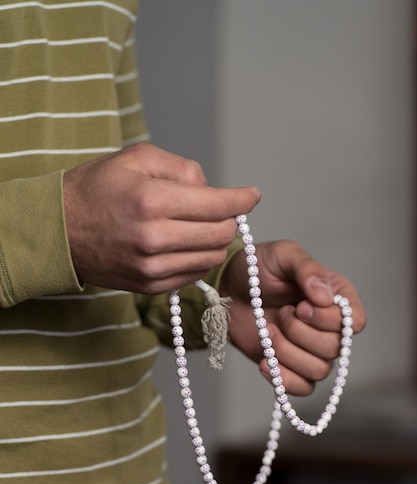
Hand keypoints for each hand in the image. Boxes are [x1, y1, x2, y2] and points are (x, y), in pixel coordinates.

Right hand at [64, 143, 260, 293]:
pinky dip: (198, 257)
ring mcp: (152, 267)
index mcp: (152, 201)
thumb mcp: (136, 159)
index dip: (243, 199)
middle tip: (220, 208)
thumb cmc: (96, 189)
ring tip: (198, 225)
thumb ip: (182, 168)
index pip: (218, 204)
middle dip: (229, 218)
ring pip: (212, 257)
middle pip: (221, 234)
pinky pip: (194, 274)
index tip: (252, 195)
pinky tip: (185, 243)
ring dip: (215, 240)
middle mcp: (154, 238)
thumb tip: (213, 189)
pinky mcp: (149, 286)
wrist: (58, 231)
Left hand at [220, 240, 366, 395]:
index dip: (329, 320)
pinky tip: (265, 361)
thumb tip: (324, 298)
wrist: (227, 290)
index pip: (355, 322)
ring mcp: (310, 349)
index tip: (301, 306)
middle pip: (334, 348)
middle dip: (301, 333)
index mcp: (336, 297)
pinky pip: (303, 388)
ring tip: (268, 332)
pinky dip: (283, 378)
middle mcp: (329, 326)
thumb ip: (308, 269)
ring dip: (287, 353)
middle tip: (281, 314)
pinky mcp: (291, 366)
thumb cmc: (257, 269)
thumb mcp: (283, 255)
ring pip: (318, 370)